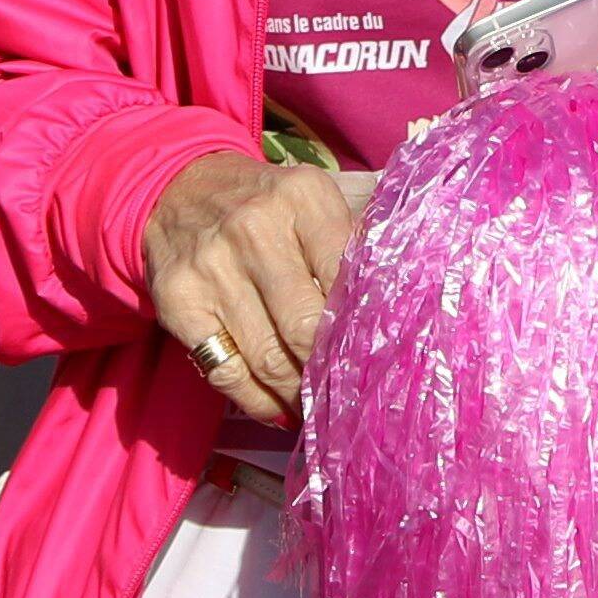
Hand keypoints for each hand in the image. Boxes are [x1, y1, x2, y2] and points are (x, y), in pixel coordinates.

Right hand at [141, 149, 364, 423]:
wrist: (181, 188)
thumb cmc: (268, 204)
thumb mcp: (316, 195)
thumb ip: (363, 228)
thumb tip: (418, 278)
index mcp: (301, 197)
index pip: (346, 278)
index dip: (362, 327)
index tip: (376, 355)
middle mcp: (253, 229)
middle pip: (306, 328)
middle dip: (330, 370)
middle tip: (348, 393)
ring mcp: (212, 267)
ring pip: (268, 359)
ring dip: (297, 394)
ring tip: (317, 408)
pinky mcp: (179, 303)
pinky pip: (226, 373)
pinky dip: (257, 402)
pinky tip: (278, 408)